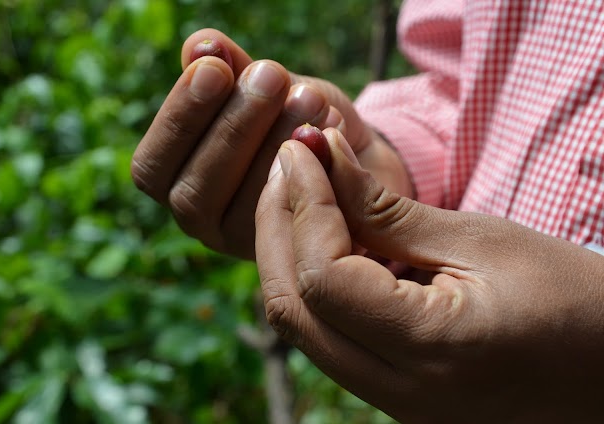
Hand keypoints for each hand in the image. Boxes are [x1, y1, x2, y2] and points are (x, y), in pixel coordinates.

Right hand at [131, 29, 411, 258]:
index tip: (215, 69)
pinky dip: (311, 170)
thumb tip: (200, 45)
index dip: (178, 119)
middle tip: (271, 75)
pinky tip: (330, 128)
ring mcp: (245, 243)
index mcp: (178, 182)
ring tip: (308, 96)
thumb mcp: (267, 86)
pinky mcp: (289, 253)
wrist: (354, 153)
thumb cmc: (298, 116)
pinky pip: (292, 219)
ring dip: (274, 147)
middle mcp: (203, 221)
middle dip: (231, 129)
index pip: (153, 167)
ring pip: (240, 210)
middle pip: (192, 194)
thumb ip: (232, 71)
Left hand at [256, 128, 603, 422]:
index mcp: (432, 351)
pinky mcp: (394, 393)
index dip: (302, 207)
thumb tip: (321, 159)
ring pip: (303, 326)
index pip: (323, 279)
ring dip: (287, 252)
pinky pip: (329, 335)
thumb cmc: (574, 298)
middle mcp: (401, 393)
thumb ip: (387, 209)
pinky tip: (325, 233)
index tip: (301, 150)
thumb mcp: (480, 241)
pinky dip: (314, 279)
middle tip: (286, 165)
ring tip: (299, 189)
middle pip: (293, 309)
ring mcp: (394, 402)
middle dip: (276, 228)